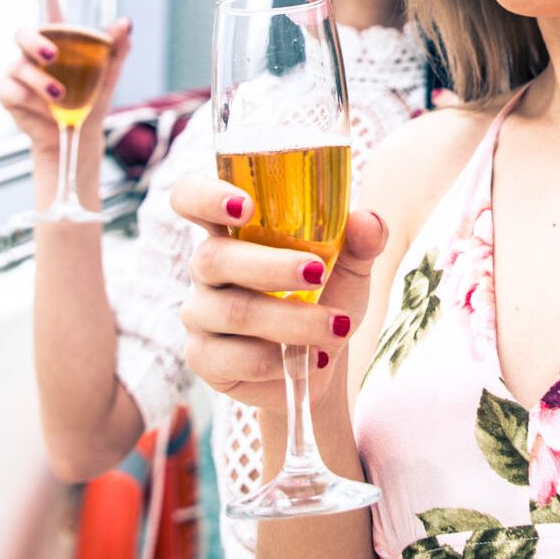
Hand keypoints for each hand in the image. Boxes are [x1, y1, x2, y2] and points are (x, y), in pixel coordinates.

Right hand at [0, 0, 130, 208]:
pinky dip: (29, 99)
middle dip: (36, 42)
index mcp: (58, 34)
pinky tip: (46, 109)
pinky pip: (12, 89)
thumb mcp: (110, 71)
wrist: (78, 134)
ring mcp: (18, 69)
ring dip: (39, 80)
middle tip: (52, 55)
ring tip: (61, 97)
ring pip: (19, 65)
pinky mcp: (8, 92)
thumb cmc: (92, 95)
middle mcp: (34, 48)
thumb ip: (117, 47)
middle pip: (25, 33)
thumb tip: (125, 22)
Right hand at [172, 171, 389, 411]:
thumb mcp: (350, 267)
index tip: (245, 205)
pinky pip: (236, 360)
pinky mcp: (205, 358)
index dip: (205, 196)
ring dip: (291, 320)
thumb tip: (368, 222)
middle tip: (317, 272)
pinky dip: (281, 361)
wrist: (320, 362)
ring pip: (234, 312)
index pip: (191, 198)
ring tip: (338, 327)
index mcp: (232, 231)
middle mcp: (206, 268)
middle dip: (269, 266)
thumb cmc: (325, 298)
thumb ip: (361, 241)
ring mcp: (200, 314)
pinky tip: (312, 361)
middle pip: (214, 258)